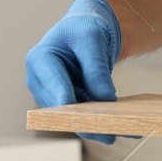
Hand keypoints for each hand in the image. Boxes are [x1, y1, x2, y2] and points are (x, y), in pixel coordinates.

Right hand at [25, 0, 135, 144]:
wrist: (85, 29)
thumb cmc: (83, 28)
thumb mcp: (92, 40)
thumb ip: (96, 68)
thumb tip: (105, 99)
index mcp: (39, 60)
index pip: (53, 85)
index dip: (66, 103)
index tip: (82, 117)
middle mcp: (40, 82)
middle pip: (62, 108)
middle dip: (86, 120)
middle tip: (109, 132)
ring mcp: (52, 95)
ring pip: (72, 117)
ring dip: (96, 126)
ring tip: (122, 132)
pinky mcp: (66, 103)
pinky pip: (82, 116)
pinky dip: (100, 122)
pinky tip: (121, 128)